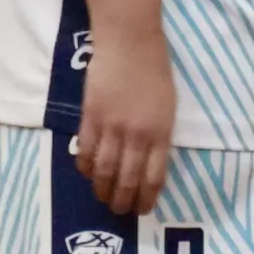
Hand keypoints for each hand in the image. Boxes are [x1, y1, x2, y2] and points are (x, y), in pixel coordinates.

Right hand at [69, 28, 176, 221]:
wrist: (129, 42)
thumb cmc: (155, 71)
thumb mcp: (168, 106)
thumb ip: (159, 135)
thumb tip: (148, 161)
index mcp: (161, 133)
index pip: (153, 177)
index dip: (146, 199)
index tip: (141, 211)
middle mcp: (137, 135)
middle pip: (127, 179)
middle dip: (122, 201)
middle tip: (119, 211)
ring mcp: (111, 127)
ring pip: (103, 170)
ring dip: (101, 189)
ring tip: (102, 198)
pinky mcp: (90, 117)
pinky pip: (85, 151)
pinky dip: (84, 167)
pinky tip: (86, 173)